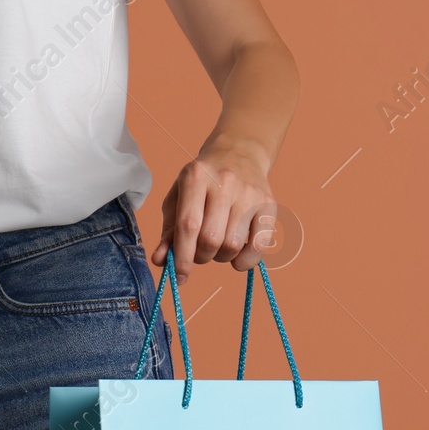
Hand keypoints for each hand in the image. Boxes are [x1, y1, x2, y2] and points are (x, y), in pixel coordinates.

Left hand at [151, 138, 277, 285]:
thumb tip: (160, 261)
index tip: (179, 276)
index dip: (182, 257)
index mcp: (195, 178)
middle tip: (200, 253)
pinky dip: (246, 261)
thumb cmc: (202, 182)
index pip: (188, 226)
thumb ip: (168, 231)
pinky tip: (237, 257)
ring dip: (221, 258)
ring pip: (232, 245)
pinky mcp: (268, 204)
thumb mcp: (178, 198)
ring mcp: (249, 193)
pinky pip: (259, 245)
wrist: (239, 153)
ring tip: (218, 247)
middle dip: (201, 257)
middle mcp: (224, 183)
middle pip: (211, 239)